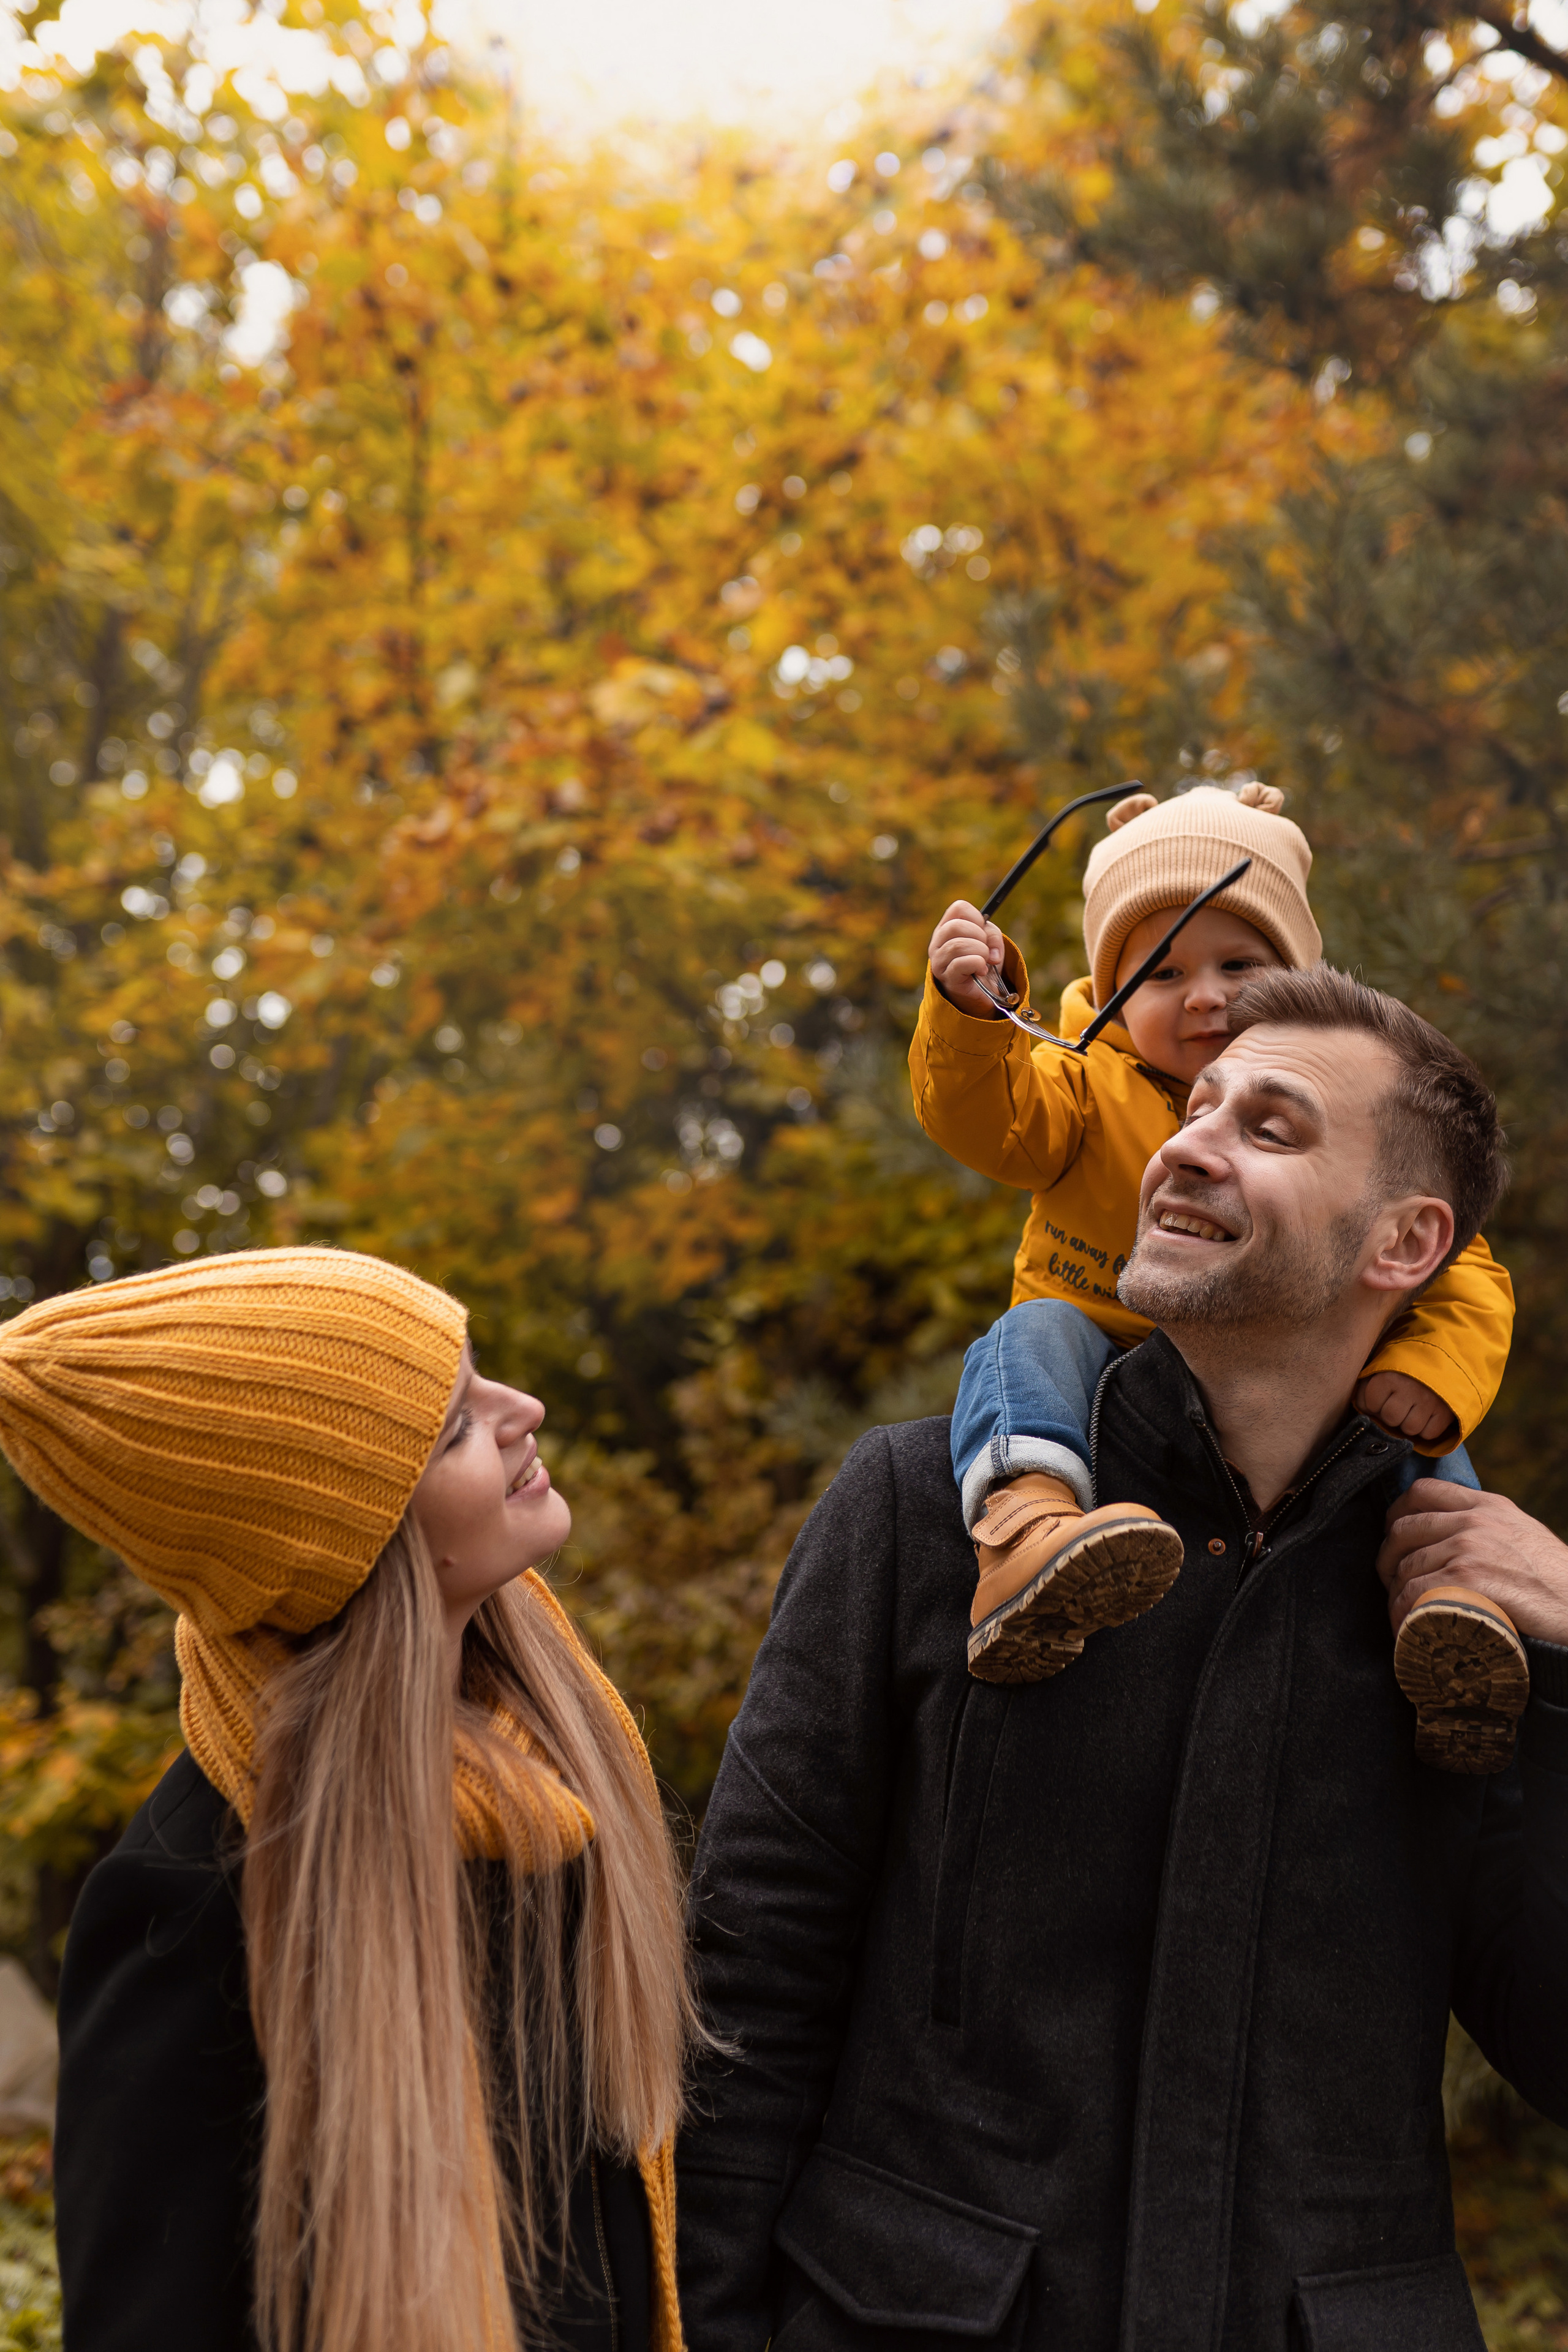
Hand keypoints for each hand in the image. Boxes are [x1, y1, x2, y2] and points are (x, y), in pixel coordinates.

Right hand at [929, 901, 1005, 1018]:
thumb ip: (992, 935)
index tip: (982, 932)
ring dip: (981, 952)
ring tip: (984, 962)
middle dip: (979, 936)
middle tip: (985, 950)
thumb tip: (991, 951)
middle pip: (956, 926)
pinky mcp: (947, 978)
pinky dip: (978, 964)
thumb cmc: (983, 962)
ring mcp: (938, 961)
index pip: (958, 908)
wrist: (982, 993)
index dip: (977, 917)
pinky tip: (981, 971)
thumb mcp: (990, 942)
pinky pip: (961, 963)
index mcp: (946, 928)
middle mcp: (937, 943)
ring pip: (958, 945)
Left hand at [1355, 1370, 1455, 1446]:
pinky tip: (1426, 1416)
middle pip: (1391, 1418)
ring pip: (1410, 1429)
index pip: (1371, 1405)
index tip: (1383, 1396)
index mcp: (1389, 1376)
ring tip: (1412, 1410)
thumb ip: (1363, 1389)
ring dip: (1409, 1423)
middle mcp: (1410, 1389)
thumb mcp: (1379, 1371)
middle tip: (1399, 1404)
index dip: (1374, 1403)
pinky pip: (1429, 1433)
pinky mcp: (1446, 1412)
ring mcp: (1430, 1401)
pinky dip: (1426, 1429)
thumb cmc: (1403, 1371)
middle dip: (1391, 1414)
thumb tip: (1362, 1411)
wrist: (1441, 1360)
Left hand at [1377, 1480, 1567, 1646]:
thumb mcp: (1523, 1536)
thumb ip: (1488, 1529)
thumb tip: (1450, 1538)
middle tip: (1392, 1585)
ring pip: (1404, 1567)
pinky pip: (1413, 1596)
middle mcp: (1475, 1521)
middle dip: (1388, 1559)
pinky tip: (1408, 1630)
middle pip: (1403, 1530)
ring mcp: (1469, 1549)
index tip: (1393, 1538)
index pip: (1423, 1492)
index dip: (1396, 1514)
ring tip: (1402, 1616)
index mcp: (1489, 1506)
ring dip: (1395, 1596)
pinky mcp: (1467, 1580)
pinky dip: (1402, 1616)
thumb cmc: (1556, 1583)